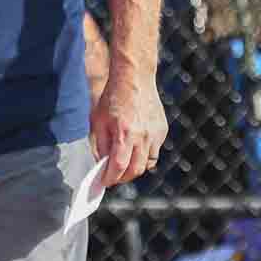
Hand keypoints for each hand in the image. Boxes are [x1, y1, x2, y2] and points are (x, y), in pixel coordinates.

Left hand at [90, 69, 168, 187]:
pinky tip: (135, 149)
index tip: (104, 183)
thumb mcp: (98, 121)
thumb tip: (102, 165)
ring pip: (148, 163)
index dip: (111, 178)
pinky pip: (154, 151)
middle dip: (123, 178)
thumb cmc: (112, 98)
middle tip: (114, 177)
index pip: (119, 167)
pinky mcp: (162, 130)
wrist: (134, 78)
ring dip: (135, 168)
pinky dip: (144, 155)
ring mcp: (155, 134)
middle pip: (135, 170)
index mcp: (124, 133)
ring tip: (125, 165)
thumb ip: (101, 145)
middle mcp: (142, 136)